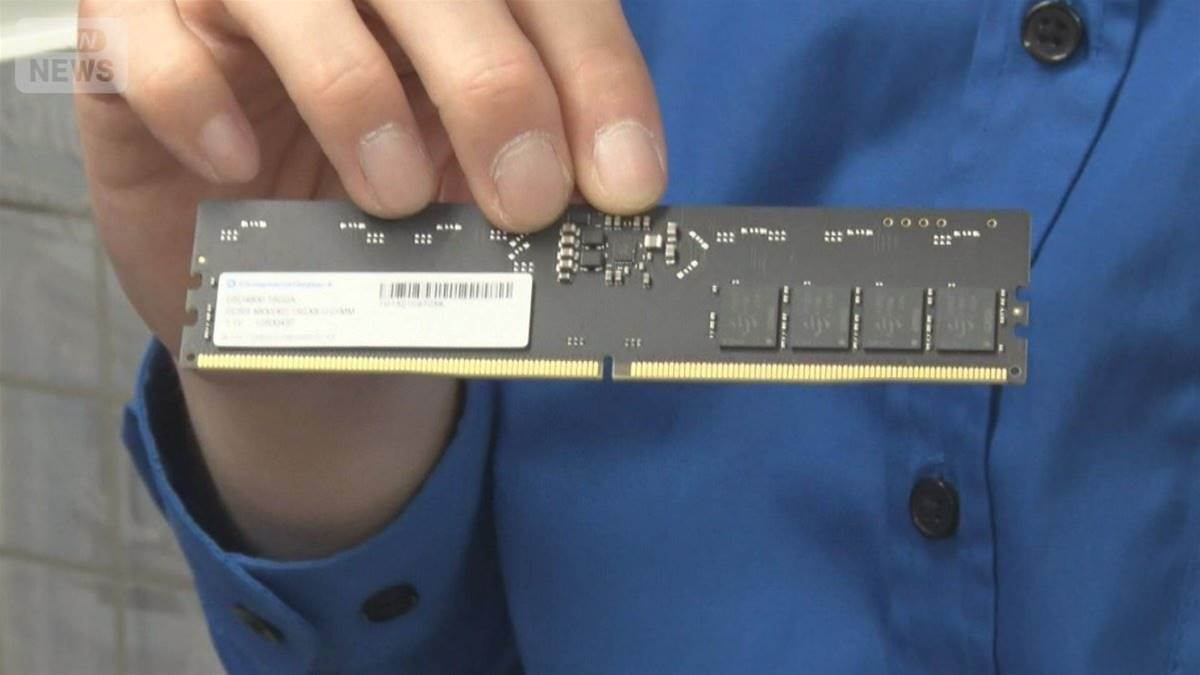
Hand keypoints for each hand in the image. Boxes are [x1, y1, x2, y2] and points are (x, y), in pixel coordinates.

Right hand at [78, 0, 667, 350]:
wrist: (266, 284)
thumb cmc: (380, 223)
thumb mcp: (468, 202)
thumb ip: (525, 180)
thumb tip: (602, 202)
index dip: (595, 77)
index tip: (627, 184)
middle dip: (494, 85)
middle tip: (527, 199)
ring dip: (353, 87)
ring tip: (395, 195)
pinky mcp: (128, 33)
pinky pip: (144, 37)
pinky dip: (195, 98)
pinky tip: (238, 166)